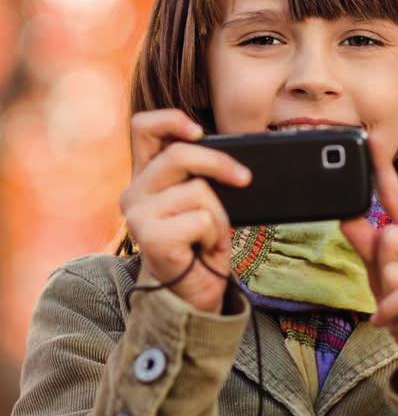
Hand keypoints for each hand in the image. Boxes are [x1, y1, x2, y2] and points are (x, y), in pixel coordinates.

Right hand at [120, 109, 251, 312]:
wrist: (193, 296)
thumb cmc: (201, 248)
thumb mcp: (203, 204)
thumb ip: (202, 177)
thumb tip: (235, 162)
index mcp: (145, 179)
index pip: (143, 128)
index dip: (171, 119)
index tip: (199, 130)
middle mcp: (134, 193)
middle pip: (181, 154)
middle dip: (221, 164)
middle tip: (244, 178)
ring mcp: (138, 215)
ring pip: (199, 191)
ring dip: (219, 217)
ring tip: (210, 237)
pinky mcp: (150, 236)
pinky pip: (202, 219)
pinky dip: (215, 236)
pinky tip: (203, 250)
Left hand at [340, 135, 397, 390]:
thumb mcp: (381, 278)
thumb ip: (368, 248)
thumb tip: (347, 217)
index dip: (384, 170)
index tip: (369, 140)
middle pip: (389, 236)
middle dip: (381, 270)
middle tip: (394, 293)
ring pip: (394, 266)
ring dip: (386, 296)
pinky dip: (392, 311)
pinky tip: (396, 321)